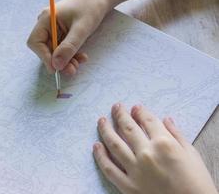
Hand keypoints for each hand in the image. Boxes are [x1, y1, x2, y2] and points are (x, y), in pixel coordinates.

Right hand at [27, 0, 108, 74]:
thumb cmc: (90, 7)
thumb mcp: (81, 28)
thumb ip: (69, 47)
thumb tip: (57, 65)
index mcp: (46, 19)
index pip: (36, 42)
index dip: (44, 57)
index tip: (56, 68)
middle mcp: (46, 25)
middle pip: (45, 50)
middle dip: (58, 62)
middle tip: (72, 70)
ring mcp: (53, 31)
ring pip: (54, 53)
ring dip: (66, 61)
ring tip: (79, 62)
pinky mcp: (61, 35)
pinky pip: (62, 50)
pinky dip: (71, 56)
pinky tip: (81, 57)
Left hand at [93, 103, 217, 193]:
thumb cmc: (197, 182)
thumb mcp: (192, 154)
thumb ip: (176, 134)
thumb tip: (165, 119)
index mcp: (163, 143)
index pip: (147, 121)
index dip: (140, 112)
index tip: (135, 108)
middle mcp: (146, 153)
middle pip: (128, 128)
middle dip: (120, 115)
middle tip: (116, 107)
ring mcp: (135, 169)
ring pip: (114, 144)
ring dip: (106, 130)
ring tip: (101, 120)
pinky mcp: (128, 186)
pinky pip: (109, 168)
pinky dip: (100, 156)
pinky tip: (96, 146)